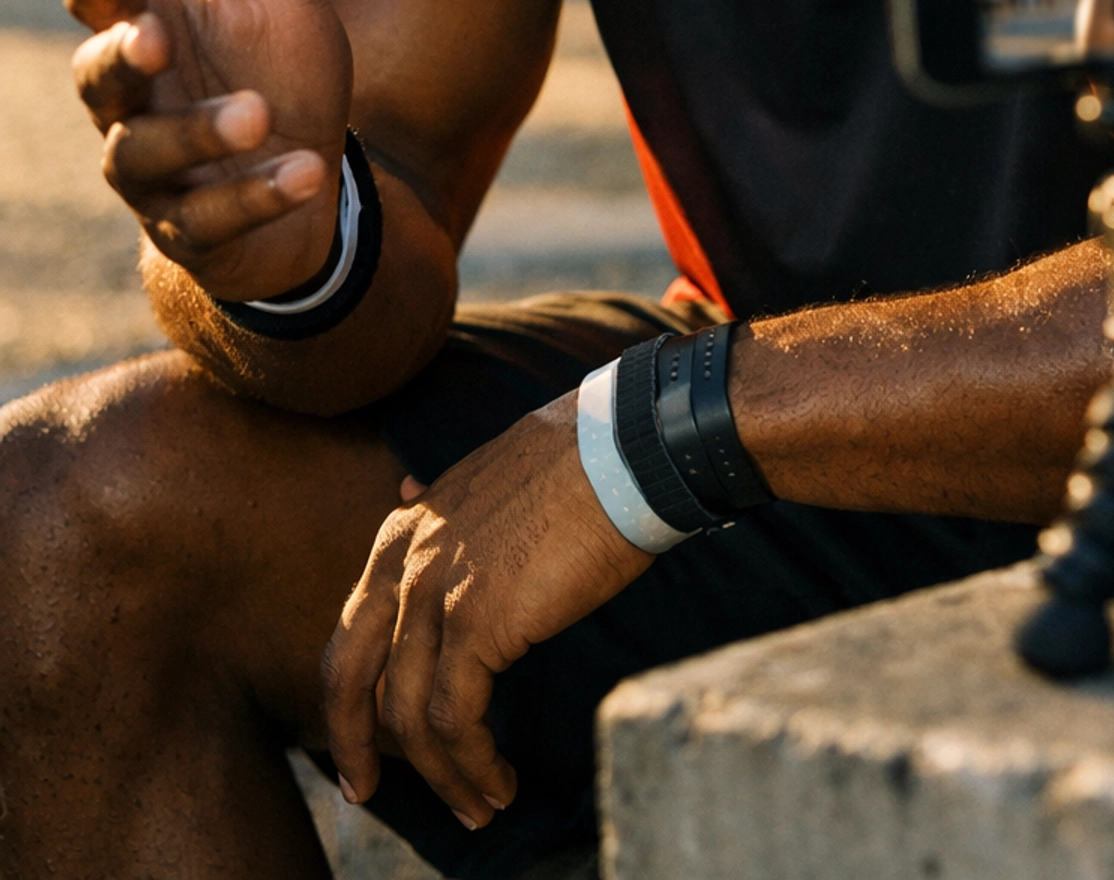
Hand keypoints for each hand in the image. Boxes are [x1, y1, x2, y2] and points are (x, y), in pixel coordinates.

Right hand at [65, 0, 352, 300]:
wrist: (311, 175)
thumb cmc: (276, 69)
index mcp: (146, 33)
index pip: (99, 5)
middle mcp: (134, 107)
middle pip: (98, 83)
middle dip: (120, 60)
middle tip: (154, 35)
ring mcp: (158, 177)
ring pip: (145, 160)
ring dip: (199, 135)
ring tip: (259, 113)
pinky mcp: (198, 234)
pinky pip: (214, 221)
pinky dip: (260, 195)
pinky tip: (309, 168)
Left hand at [323, 392, 652, 827]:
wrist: (623, 451)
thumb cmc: (576, 465)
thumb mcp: (485, 477)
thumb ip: (442, 510)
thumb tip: (408, 494)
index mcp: (406, 529)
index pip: (354, 628)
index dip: (350, 693)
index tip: (361, 738)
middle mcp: (406, 560)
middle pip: (348, 674)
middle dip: (351, 742)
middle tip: (366, 790)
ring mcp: (436, 592)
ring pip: (408, 713)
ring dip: (440, 775)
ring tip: (475, 805)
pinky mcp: (477, 623)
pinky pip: (455, 719)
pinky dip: (472, 764)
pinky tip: (498, 783)